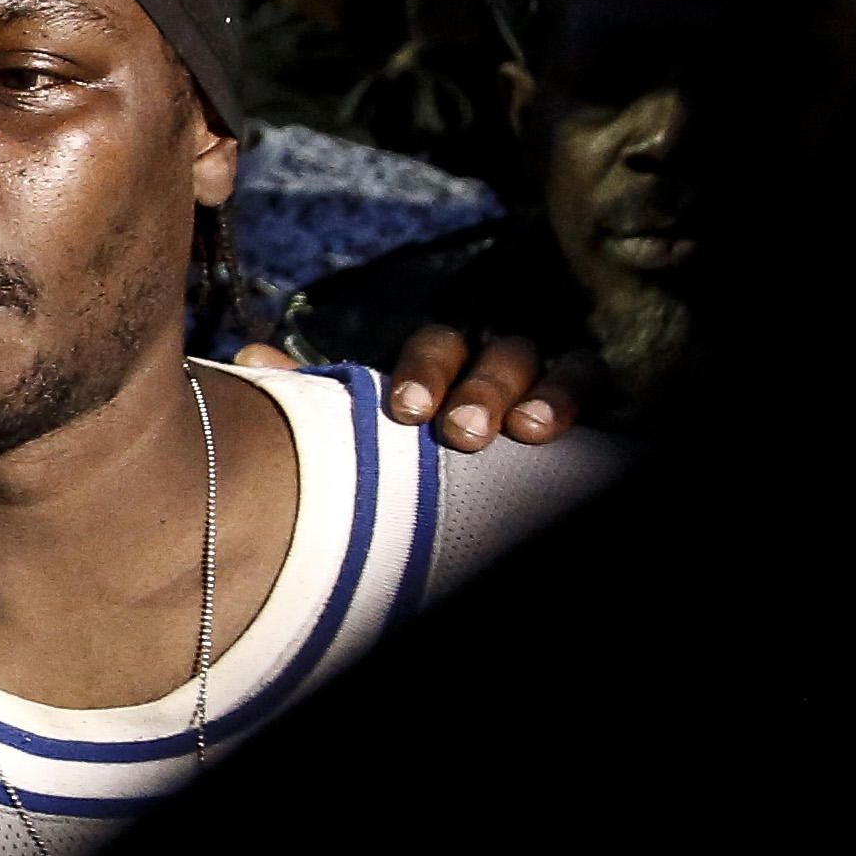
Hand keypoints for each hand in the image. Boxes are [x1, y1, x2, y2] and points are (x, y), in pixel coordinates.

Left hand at [241, 327, 574, 450]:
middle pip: (498, 353)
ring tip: (528, 429)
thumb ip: (317, 398)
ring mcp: (552, 382)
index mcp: (443, 363)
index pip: (437, 348)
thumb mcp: (370, 427)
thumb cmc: (412, 452)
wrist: (471, 507)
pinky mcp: (594, 408)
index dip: (424, 372)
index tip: (406, 412)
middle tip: (463, 433)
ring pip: (558, 365)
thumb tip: (253, 360)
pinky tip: (574, 430)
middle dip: (482, 387)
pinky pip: (602, 387)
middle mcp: (500, 364)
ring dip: (545, 392)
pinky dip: (586, 399)